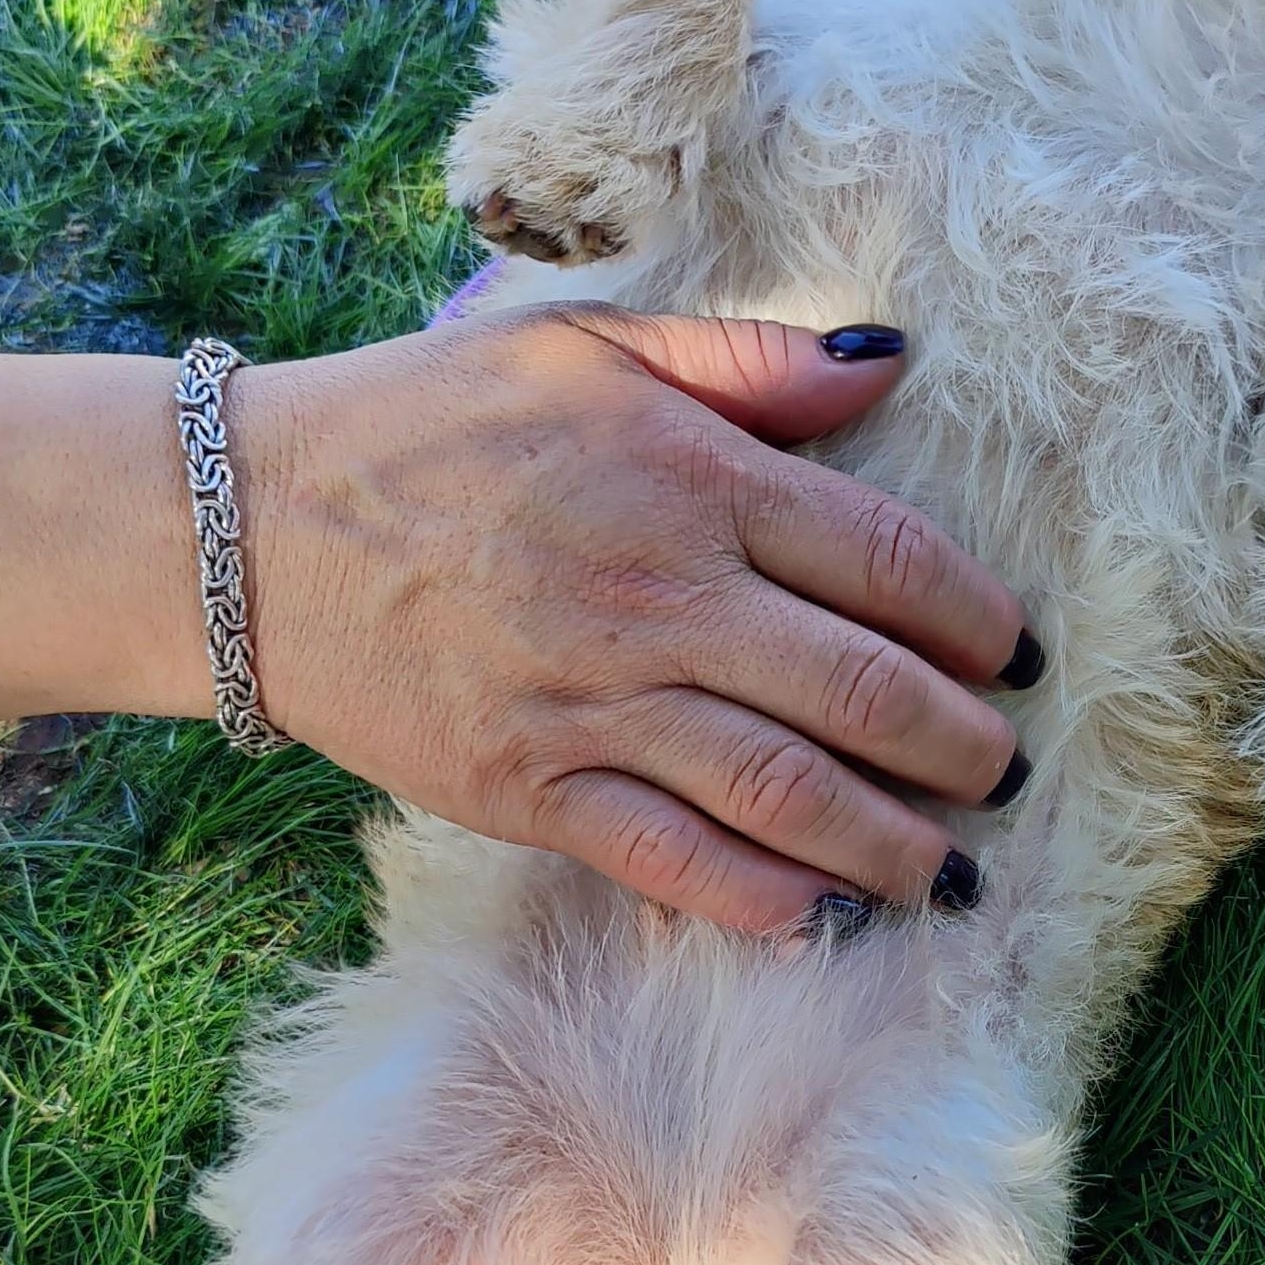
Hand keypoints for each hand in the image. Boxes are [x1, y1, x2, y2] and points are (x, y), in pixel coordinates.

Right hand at [237, 306, 1036, 933]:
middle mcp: (661, 598)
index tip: (1016, 655)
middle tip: (1003, 771)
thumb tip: (890, 365)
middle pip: (860, 690)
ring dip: (889, 841)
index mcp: (691, 480)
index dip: (975, 616)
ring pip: (785, 790)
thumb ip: (747, 362)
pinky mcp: (527, 790)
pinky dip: (759, 898)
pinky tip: (824, 917)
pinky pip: (671, 858)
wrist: (248, 526)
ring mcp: (593, 704)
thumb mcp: (586, 347)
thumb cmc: (428, 421)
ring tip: (952, 867)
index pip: (886, 558)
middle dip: (958, 745)